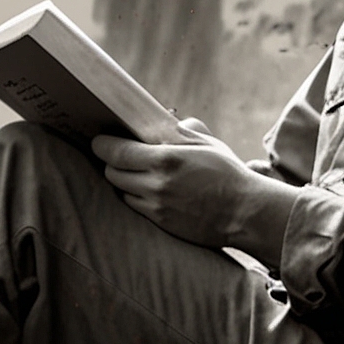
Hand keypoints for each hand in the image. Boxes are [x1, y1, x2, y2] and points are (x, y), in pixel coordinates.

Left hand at [92, 119, 299, 262]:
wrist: (245, 212)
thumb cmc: (227, 174)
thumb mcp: (206, 144)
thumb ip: (180, 131)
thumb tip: (163, 120)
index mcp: (167, 158)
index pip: (116, 151)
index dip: (102, 145)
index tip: (98, 141)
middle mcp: (157, 184)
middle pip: (112, 172)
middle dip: (111, 162)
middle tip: (118, 155)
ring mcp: (157, 207)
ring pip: (121, 191)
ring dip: (124, 181)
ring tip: (135, 173)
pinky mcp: (160, 223)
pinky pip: (135, 207)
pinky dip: (136, 197)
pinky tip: (147, 190)